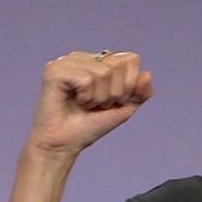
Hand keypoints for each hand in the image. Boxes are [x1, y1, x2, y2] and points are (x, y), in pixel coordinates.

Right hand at [28, 51, 152, 157]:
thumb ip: (141, 92)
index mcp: (99, 61)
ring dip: (99, 98)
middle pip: (118, 64)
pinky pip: (86, 79)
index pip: (131, 59)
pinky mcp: (55, 70)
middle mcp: (83, 57)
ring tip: (85, 104)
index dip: (129, 85)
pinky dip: (86, 97)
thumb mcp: (124, 108)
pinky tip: (74, 101)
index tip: (112, 100)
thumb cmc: (90, 125)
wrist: (66, 144)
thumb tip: (146, 74)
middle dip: (114, 92)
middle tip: (97, 104)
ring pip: (103, 72)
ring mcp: (68, 61)